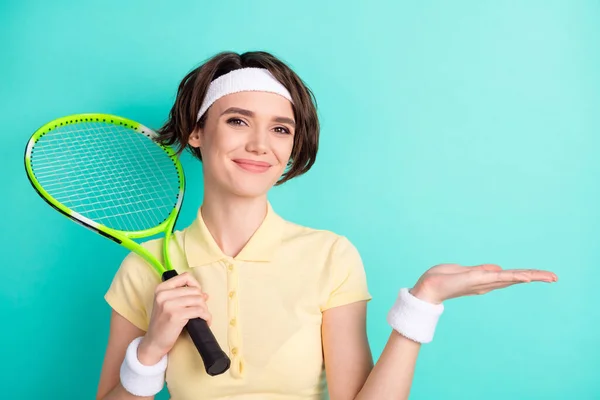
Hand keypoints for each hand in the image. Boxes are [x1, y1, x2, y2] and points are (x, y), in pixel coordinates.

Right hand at [138, 272, 210, 364]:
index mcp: (161, 288)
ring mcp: (169, 304)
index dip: (196, 285)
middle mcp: (164, 294)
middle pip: (195, 290)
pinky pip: (199, 311)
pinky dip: (206, 316)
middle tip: (201, 311)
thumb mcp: (168, 305)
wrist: (154, 342)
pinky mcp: (176, 315)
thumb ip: (184, 297)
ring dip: (205, 309)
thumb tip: (205, 294)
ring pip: (199, 300)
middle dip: (202, 301)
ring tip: (203, 317)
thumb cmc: (163, 323)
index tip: (197, 295)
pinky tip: (205, 321)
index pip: (186, 276)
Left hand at [410, 263, 557, 303]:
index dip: (527, 275)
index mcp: (484, 280)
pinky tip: (524, 277)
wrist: (426, 288)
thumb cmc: (440, 279)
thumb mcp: (463, 271)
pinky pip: (495, 278)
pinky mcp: (474, 280)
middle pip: (515, 279)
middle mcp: (486, 284)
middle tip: (555, 277)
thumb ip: (480, 270)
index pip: (509, 276)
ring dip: (529, 276)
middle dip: (535, 277)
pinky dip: (511, 278)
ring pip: (510, 278)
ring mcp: (482, 283)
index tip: (544, 275)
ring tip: (547, 276)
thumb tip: (497, 269)